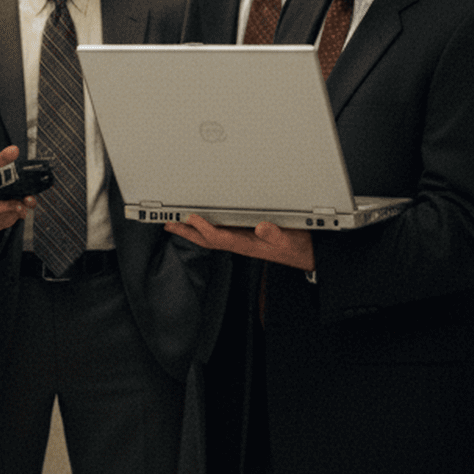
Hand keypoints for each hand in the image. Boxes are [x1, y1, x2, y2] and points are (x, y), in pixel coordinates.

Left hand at [164, 215, 313, 270]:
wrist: (304, 255)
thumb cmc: (296, 246)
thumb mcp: (289, 239)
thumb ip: (275, 233)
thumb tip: (261, 226)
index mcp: (248, 244)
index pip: (220, 237)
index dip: (204, 228)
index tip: (192, 218)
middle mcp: (240, 244)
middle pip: (207, 239)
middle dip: (187, 231)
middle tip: (169, 223)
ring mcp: (240, 241)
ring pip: (210, 237)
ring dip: (191, 230)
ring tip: (175, 223)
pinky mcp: (244, 237)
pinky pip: (218, 234)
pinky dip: (204, 228)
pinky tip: (198, 224)